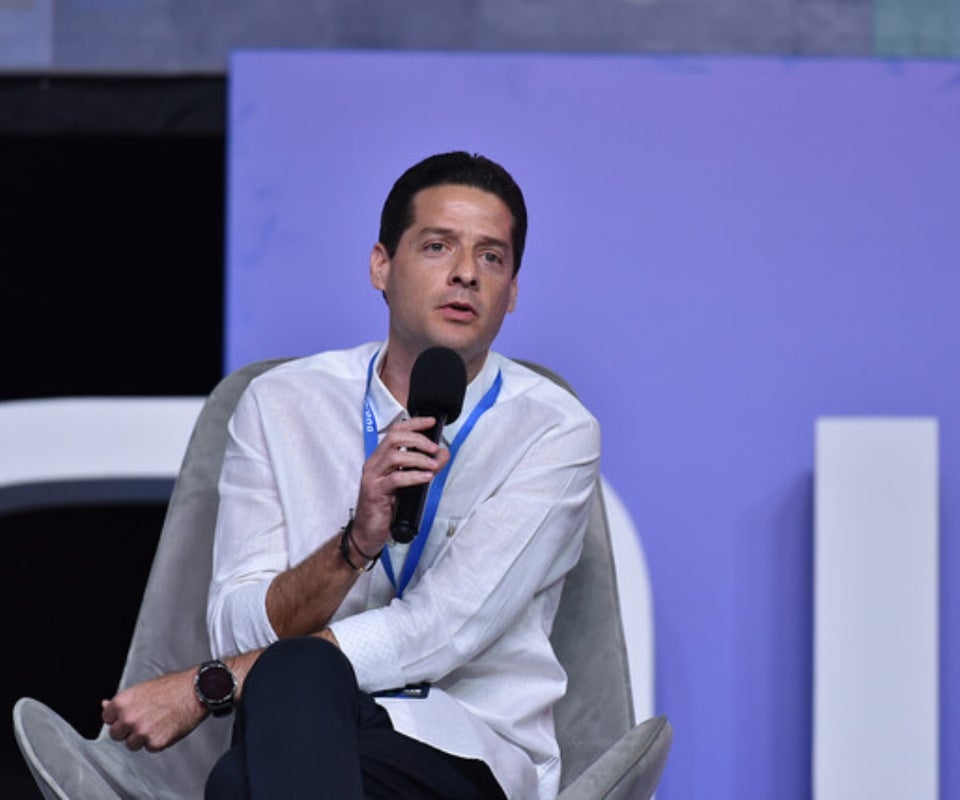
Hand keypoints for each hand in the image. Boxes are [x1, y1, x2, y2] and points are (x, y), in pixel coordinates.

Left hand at [101, 668, 206, 751]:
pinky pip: (149, 747)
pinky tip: (166, 726)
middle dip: (128, 730)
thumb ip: (124, 701)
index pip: (107, 719)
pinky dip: (157, 741)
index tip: (131, 714)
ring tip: (158, 722)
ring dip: (142, 738)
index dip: (120, 717)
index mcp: (123, 702)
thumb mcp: (144, 688)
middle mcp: (129, 718)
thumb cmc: (174, 687)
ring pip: (132, 744)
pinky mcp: (155, 743)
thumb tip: (104, 705)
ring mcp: (141, 732)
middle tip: (146, 719)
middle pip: (116, 735)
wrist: (197, 691)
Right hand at [352, 416, 450, 551]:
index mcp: (380, 459)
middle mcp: (374, 465)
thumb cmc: (385, 509)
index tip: (430, 422)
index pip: (395, 432)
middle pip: (394, 439)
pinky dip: (414, 476)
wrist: (368, 533)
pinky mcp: (374, 493)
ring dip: (418, 458)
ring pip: (394, 456)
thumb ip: (425, 467)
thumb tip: (442, 454)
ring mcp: (372, 478)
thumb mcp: (409, 484)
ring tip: (432, 466)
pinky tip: (425, 478)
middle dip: (418, 439)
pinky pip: (395, 479)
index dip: (413, 424)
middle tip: (434, 448)